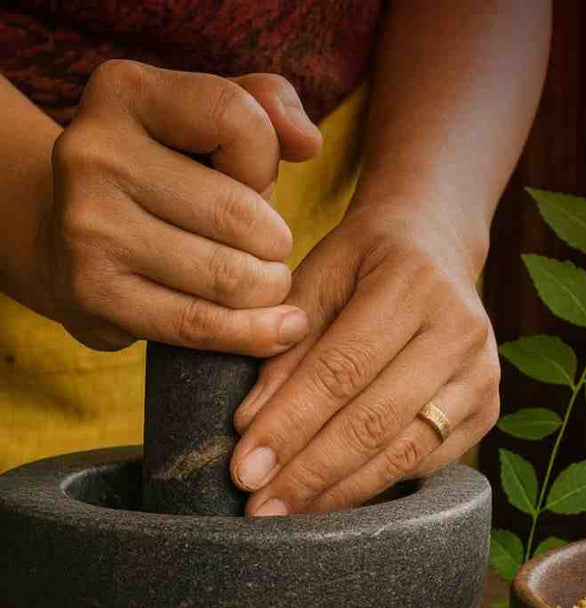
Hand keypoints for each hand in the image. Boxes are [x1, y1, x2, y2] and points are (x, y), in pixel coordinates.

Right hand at [33, 60, 321, 353]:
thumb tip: (308, 144)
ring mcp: (86, 227)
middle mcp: (92, 153)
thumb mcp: (214, 120)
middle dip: (276, 241)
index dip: (266, 161)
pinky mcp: (92, 294)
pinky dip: (254, 333)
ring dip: (269, 287)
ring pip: (229, 277)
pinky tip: (282, 329)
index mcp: (125, 92)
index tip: (253, 181)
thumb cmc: (173, 173)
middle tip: (269, 250)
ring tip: (266, 282)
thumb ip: (270, 106)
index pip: (236, 119)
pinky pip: (200, 326)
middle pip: (238, 214)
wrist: (74, 238)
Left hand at [228, 207, 500, 513]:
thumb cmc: (366, 259)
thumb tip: (253, 423)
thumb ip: (286, 342)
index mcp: (413, 284)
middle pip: (375, 420)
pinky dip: (377, 483)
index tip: (245, 468)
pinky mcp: (489, 408)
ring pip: (405, 451)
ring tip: (289, 514)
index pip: (341, 369)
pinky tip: (333, 497)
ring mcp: (483, 374)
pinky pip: (428, 461)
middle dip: (310, 471)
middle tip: (261, 508)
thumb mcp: (318, 274)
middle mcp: (459, 331)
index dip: (291, 424)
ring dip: (341, 489)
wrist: (438, 244)